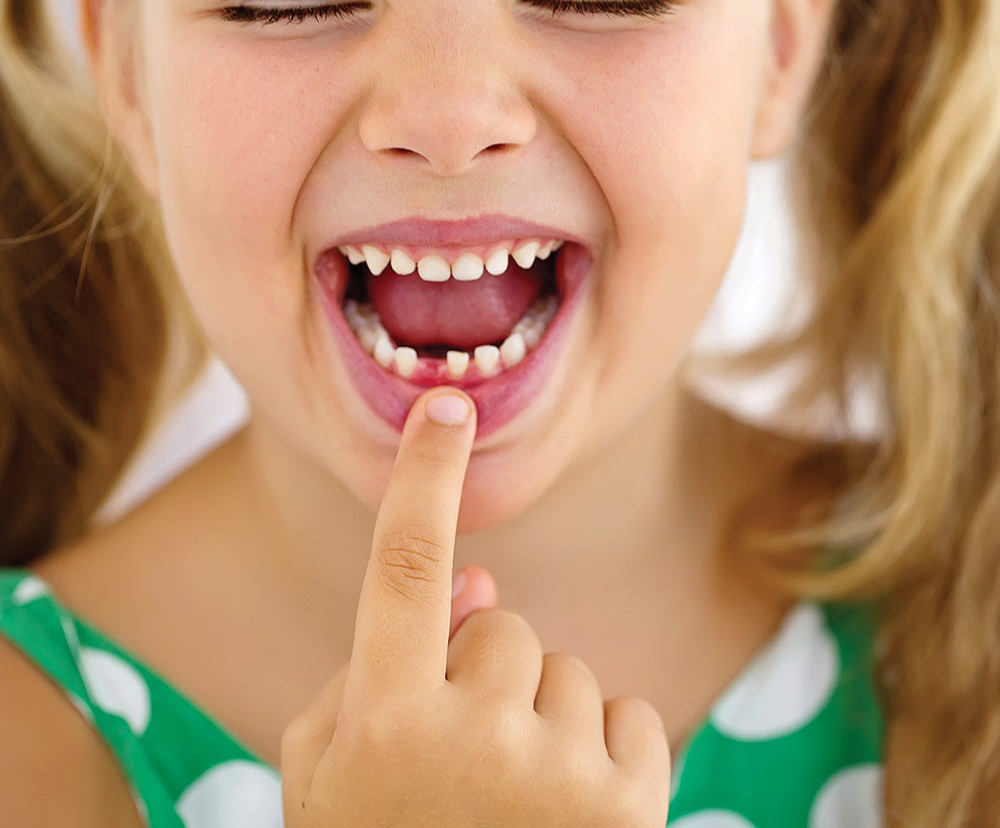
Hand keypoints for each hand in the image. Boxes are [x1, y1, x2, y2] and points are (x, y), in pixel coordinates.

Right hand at [281, 387, 670, 826]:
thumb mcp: (338, 776)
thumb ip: (381, 668)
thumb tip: (477, 578)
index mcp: (382, 725)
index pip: (404, 564)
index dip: (423, 476)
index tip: (447, 404)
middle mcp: (474, 741)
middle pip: (500, 625)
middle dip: (480, 672)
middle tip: (459, 764)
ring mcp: (562, 779)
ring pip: (562, 669)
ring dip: (537, 718)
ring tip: (509, 808)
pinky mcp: (634, 810)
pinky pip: (624, 711)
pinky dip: (600, 747)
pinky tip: (569, 818)